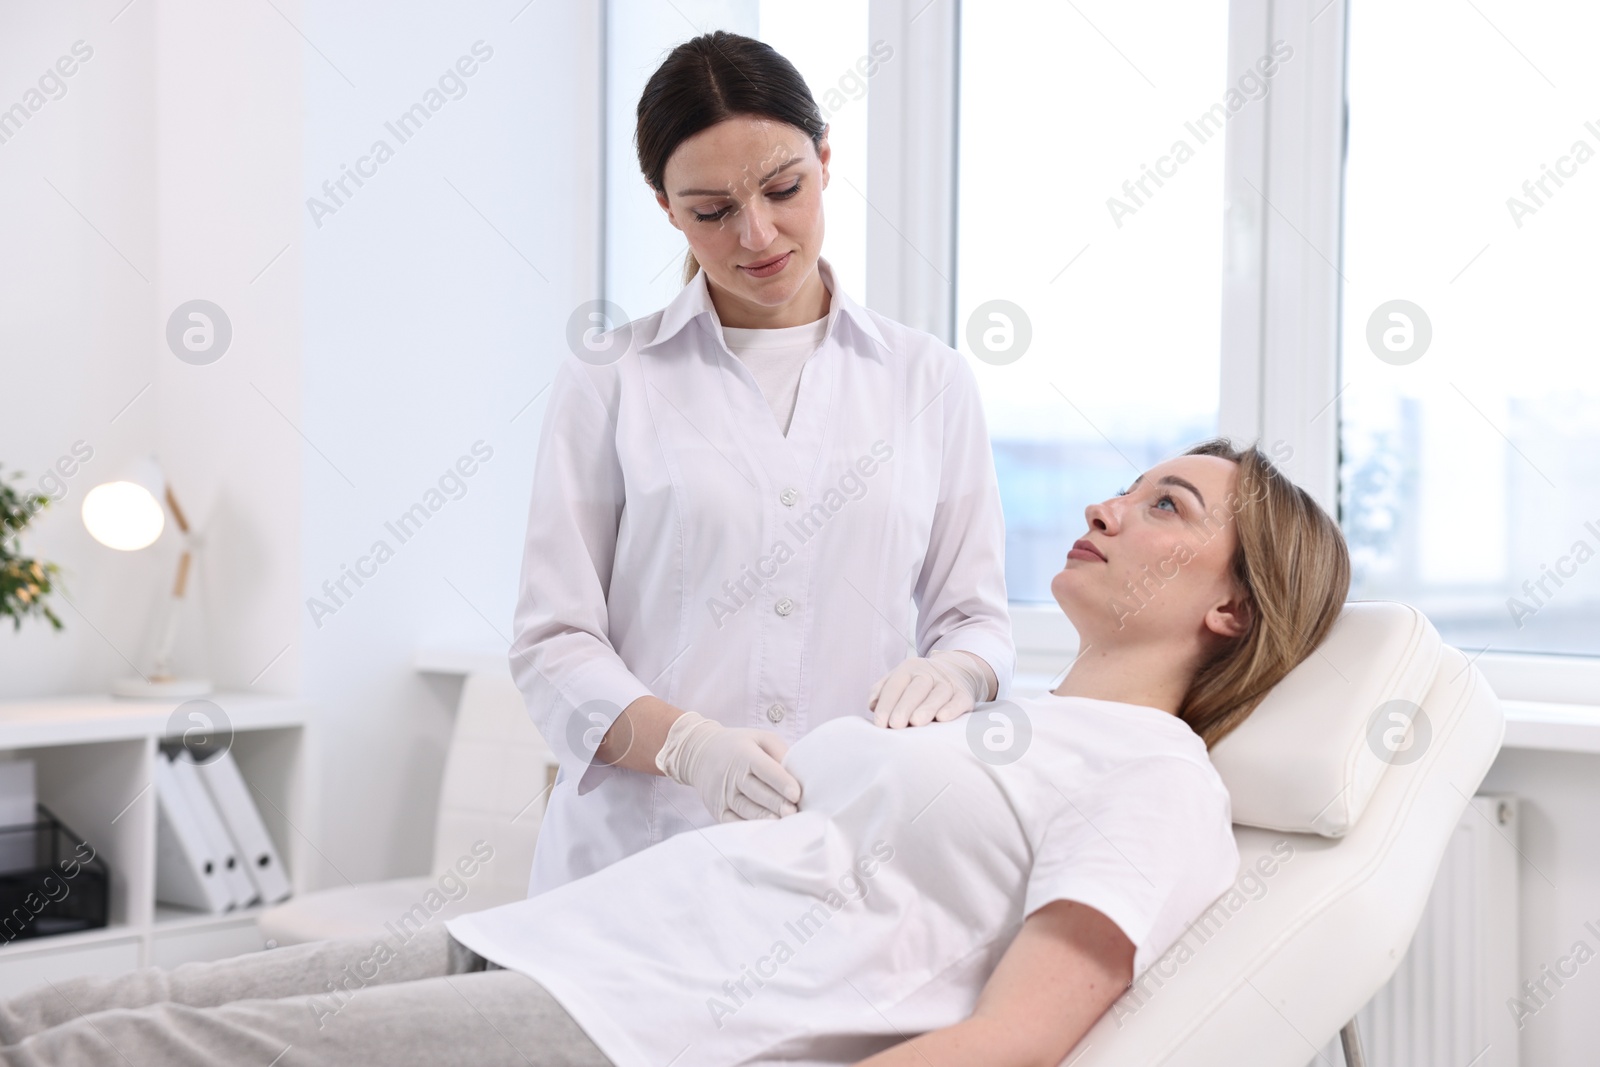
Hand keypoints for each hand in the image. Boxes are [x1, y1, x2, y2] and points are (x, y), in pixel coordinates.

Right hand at [655, 712, 801, 821]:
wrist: (700, 753)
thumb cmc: (738, 746)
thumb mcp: (759, 738)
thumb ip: (779, 753)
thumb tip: (797, 775)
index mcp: (745, 754)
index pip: (764, 769)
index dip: (781, 782)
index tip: (796, 794)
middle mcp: (732, 775)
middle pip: (756, 792)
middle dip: (776, 804)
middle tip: (793, 813)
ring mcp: (723, 795)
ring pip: (746, 809)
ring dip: (765, 818)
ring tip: (782, 824)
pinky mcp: (717, 810)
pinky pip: (733, 822)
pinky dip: (749, 828)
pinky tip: (764, 832)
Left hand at [868, 651, 989, 728]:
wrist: (956, 670)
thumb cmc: (918, 683)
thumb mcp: (899, 679)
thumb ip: (882, 691)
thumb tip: (872, 705)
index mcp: (909, 668)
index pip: (895, 685)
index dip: (886, 704)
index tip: (880, 723)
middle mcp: (929, 673)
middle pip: (916, 688)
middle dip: (905, 706)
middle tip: (896, 725)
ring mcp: (948, 682)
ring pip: (938, 694)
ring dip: (927, 708)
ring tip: (916, 722)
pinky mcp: (964, 694)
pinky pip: (958, 700)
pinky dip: (952, 709)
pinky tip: (942, 718)